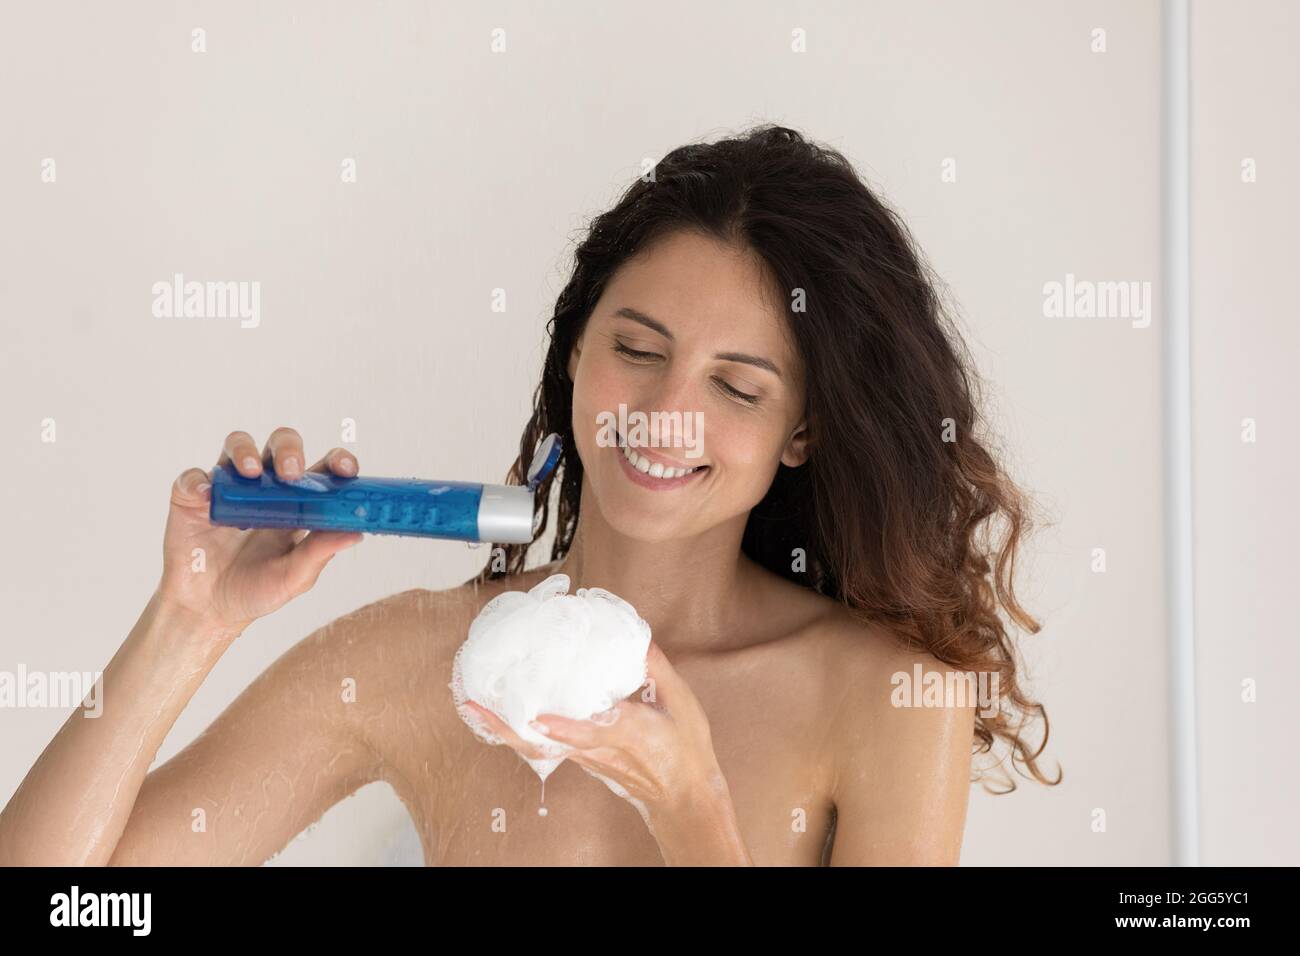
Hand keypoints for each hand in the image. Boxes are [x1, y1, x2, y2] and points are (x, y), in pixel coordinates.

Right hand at [158, 426, 362, 634]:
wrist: (209, 610)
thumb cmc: (257, 590)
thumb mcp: (294, 577)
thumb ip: (320, 553)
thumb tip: (357, 533)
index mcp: (298, 503)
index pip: (322, 469)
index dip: (337, 461)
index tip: (345, 468)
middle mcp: (265, 487)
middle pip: (282, 446)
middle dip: (289, 449)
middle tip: (291, 473)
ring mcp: (229, 488)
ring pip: (238, 445)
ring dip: (246, 451)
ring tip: (251, 473)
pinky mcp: (193, 497)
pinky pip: (194, 477)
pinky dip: (199, 480)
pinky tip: (206, 495)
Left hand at [459, 640, 729, 821]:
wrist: (684, 796)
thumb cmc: (685, 751)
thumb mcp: (682, 703)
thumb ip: (657, 668)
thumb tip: (637, 635)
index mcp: (628, 733)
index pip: (591, 733)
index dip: (565, 727)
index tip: (539, 717)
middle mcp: (599, 749)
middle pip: (545, 744)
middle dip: (507, 727)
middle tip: (475, 706)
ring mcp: (587, 758)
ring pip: (538, 747)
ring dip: (504, 728)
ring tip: (475, 704)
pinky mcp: (583, 759)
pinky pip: (544, 747)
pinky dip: (519, 731)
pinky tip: (503, 713)